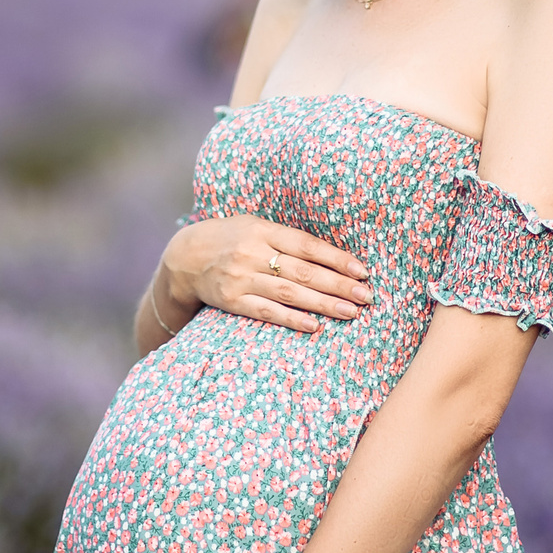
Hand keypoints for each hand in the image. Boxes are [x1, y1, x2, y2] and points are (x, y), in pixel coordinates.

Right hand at [165, 216, 371, 333]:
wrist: (185, 256)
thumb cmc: (233, 237)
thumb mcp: (256, 226)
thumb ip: (288, 239)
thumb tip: (334, 256)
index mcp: (262, 229)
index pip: (307, 245)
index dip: (336, 258)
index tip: (362, 271)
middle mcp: (252, 253)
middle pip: (303, 271)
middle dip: (338, 285)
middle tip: (367, 296)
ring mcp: (241, 278)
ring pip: (289, 293)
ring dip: (323, 304)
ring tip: (351, 312)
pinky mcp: (232, 301)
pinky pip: (267, 312)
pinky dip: (292, 319)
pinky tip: (315, 326)